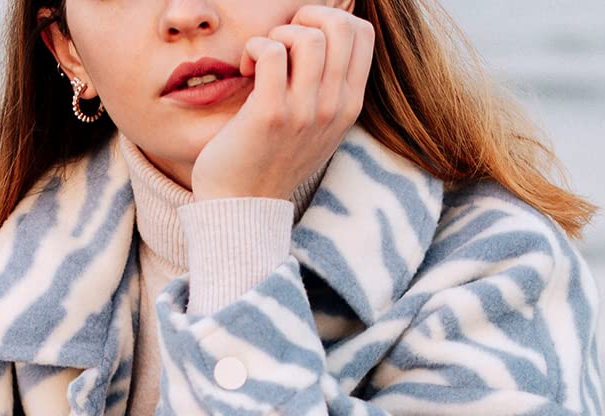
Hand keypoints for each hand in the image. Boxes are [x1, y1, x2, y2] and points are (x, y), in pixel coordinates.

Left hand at [190, 4, 373, 202]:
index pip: (362, 34)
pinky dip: (254, 48)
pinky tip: (246, 69)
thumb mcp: (316, 127)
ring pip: (307, 37)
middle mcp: (333, 109)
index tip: (303, 39)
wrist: (242, 206)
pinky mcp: (271, 115)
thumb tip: (323, 36)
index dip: (331, 19)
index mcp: (349, 106)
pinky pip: (272, 52)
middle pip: (340, 26)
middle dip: (306, 18)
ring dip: (278, 35)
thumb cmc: (270, 159)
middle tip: (281, 42)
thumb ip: (329, 88)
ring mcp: (304, 113)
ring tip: (262, 60)